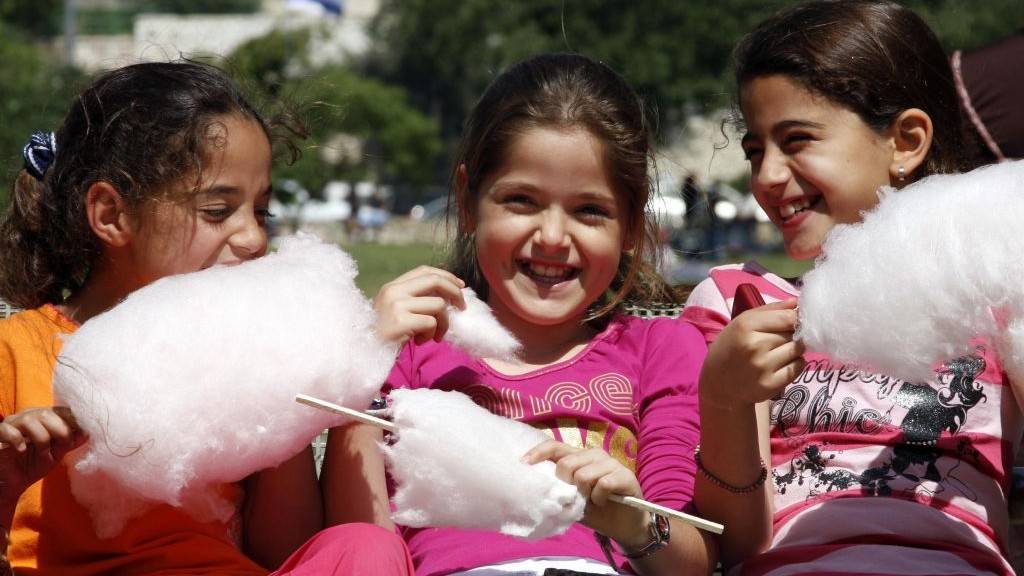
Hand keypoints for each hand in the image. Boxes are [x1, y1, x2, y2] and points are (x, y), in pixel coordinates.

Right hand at [0, 407, 85, 512]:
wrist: (11, 484)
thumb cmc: (34, 465)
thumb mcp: (57, 454)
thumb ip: (70, 442)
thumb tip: (88, 432)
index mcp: (44, 417)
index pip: (61, 410)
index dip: (74, 420)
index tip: (85, 432)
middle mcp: (28, 416)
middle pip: (47, 413)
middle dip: (61, 430)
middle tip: (65, 446)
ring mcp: (11, 424)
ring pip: (29, 420)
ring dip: (42, 438)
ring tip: (43, 453)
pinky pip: (7, 430)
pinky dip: (17, 440)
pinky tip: (22, 451)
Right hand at [373, 266, 465, 345]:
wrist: (365, 352)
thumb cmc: (385, 335)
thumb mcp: (397, 310)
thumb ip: (416, 299)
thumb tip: (449, 295)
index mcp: (393, 286)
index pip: (424, 270)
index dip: (446, 276)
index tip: (460, 286)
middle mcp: (394, 291)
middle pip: (435, 281)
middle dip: (455, 292)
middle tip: (462, 307)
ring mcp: (396, 305)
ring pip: (438, 304)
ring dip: (443, 323)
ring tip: (433, 335)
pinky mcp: (401, 321)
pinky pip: (431, 323)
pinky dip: (432, 334)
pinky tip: (420, 341)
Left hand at [522, 440, 650, 549]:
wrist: (626, 526)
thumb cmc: (597, 511)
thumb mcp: (573, 501)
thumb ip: (559, 491)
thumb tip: (537, 489)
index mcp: (579, 457)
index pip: (555, 446)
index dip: (538, 452)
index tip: (523, 463)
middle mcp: (595, 455)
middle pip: (567, 463)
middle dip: (565, 484)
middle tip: (574, 497)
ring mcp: (611, 463)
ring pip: (583, 473)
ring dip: (584, 493)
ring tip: (590, 500)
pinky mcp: (625, 475)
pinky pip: (603, 483)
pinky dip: (599, 497)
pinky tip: (602, 502)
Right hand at [701, 299, 804, 407]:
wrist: (717, 384)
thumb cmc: (730, 348)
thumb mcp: (741, 323)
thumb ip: (769, 310)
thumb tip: (796, 301)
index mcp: (746, 326)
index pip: (787, 318)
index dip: (795, 318)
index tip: (792, 321)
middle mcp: (755, 346)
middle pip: (794, 334)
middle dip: (792, 335)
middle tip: (779, 340)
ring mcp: (763, 367)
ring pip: (798, 350)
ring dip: (794, 349)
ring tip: (779, 352)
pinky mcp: (771, 385)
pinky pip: (798, 367)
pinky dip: (795, 364)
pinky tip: (781, 365)